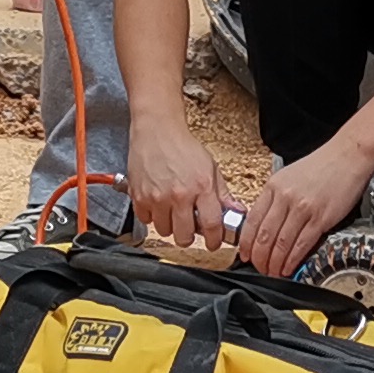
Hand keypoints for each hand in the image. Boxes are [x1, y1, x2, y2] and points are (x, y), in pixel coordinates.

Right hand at [127, 122, 232, 250]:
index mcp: (201, 187)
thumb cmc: (183, 146)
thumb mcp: (210, 167)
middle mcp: (179, 194)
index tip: (213, 243)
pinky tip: (158, 203)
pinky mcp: (139, 197)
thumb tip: (234, 213)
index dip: (214, 240)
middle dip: (189, 236)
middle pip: (184, 237)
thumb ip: (222, 194)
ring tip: (172, 210)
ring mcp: (157, 197)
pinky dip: (152, 216)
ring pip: (164, 231)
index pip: (211, 225)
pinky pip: (146, 221)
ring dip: (169, 225)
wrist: (157, 130)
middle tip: (189, 227)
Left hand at [239, 139, 373, 277]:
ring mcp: (302, 208)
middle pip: (264, 236)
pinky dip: (292, 260)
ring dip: (275, 263)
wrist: (348, 155)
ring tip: (273, 272)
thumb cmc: (322, 165)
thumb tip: (266, 225)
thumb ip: (276, 198)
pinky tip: (288, 268)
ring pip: (281, 243)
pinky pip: (302, 244)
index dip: (246, 243)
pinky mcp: (320, 217)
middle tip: (259, 269)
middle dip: (259, 258)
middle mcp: (285, 197)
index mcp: (274, 186)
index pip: (252, 221)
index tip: (245, 255)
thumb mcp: (289, 176)